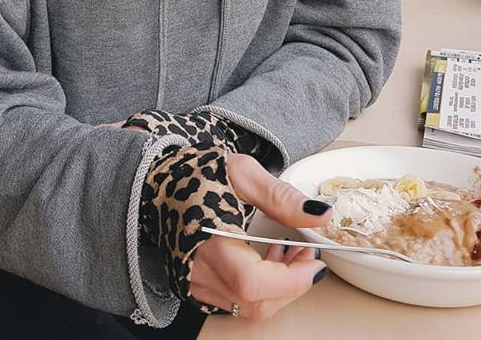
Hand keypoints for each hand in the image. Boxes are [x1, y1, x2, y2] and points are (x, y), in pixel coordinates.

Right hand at [188, 152, 328, 319]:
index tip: (315, 260)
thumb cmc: (198, 173)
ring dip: (278, 287)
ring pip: (247, 307)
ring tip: (288, 251)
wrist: (160, 182)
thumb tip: (320, 214)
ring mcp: (195, 282)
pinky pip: (234, 302)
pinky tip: (266, 260)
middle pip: (255, 302)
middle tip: (306, 251)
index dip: (292, 279)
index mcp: (207, 240)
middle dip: (292, 282)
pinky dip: (260, 289)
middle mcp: (197, 270)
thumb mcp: (243, 173)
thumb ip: (282, 197)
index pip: (254, 282)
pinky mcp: (195, 287)